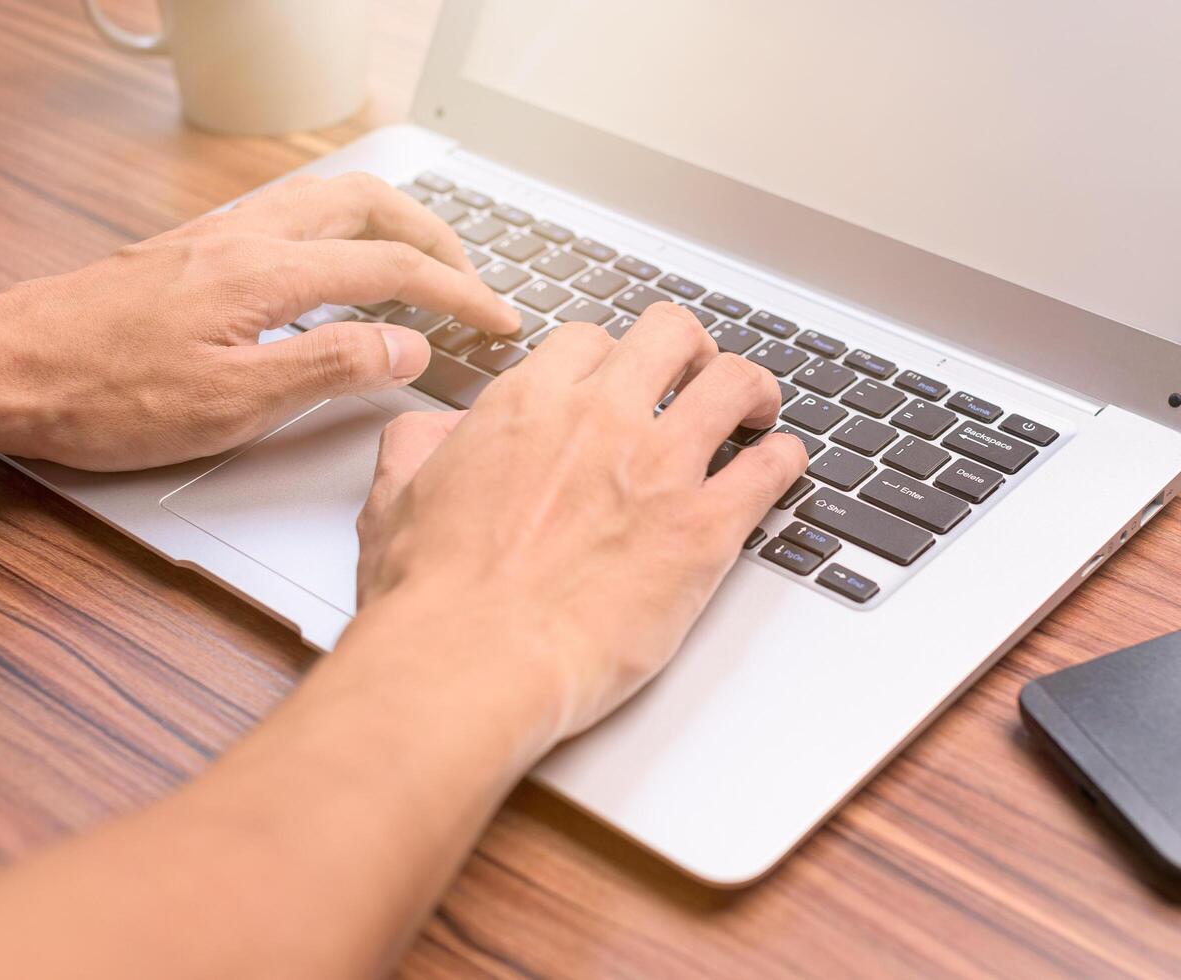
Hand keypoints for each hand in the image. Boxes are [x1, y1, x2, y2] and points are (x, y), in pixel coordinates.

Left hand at [0, 172, 515, 470]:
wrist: (7, 369)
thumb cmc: (103, 394)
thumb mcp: (234, 402)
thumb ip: (331, 368)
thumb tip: (407, 348)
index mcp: (267, 274)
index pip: (393, 270)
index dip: (461, 294)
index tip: (501, 320)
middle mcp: (246, 239)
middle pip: (370, 205)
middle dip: (436, 238)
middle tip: (474, 280)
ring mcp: (218, 238)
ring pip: (330, 198)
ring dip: (391, 224)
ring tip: (423, 265)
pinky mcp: (195, 250)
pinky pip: (293, 214)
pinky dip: (344, 229)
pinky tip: (339, 270)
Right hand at [345, 303, 807, 742]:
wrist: (472, 662)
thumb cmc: (433, 600)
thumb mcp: (396, 501)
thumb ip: (420, 448)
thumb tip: (434, 432)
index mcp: (529, 405)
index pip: (591, 342)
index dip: (613, 359)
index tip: (622, 382)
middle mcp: (600, 419)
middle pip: (672, 335)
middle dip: (691, 350)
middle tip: (696, 379)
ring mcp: (660, 467)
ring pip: (734, 383)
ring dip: (751, 390)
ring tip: (754, 411)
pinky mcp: (704, 529)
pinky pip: (771, 468)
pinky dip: (784, 460)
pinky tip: (780, 467)